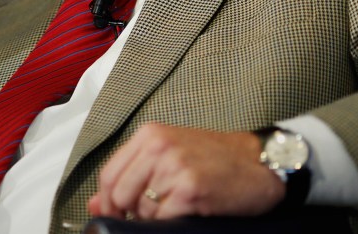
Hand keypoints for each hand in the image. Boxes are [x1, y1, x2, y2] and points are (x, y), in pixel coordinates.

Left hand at [88, 124, 284, 219]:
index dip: (107, 202)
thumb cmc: (218, 158)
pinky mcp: (190, 189)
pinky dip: (171, 222)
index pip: (108, 175)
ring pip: (141, 210)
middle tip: (153, 212)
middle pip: (120, 194)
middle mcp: (158, 147)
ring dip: (155, 217)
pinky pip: (163, 219)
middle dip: (131, 213)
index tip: (114, 213)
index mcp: (149, 135)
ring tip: (178, 206)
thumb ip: (132, 174)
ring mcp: (174, 167)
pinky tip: (188, 211)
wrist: (260, 162)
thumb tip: (96, 203)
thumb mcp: (169, 155)